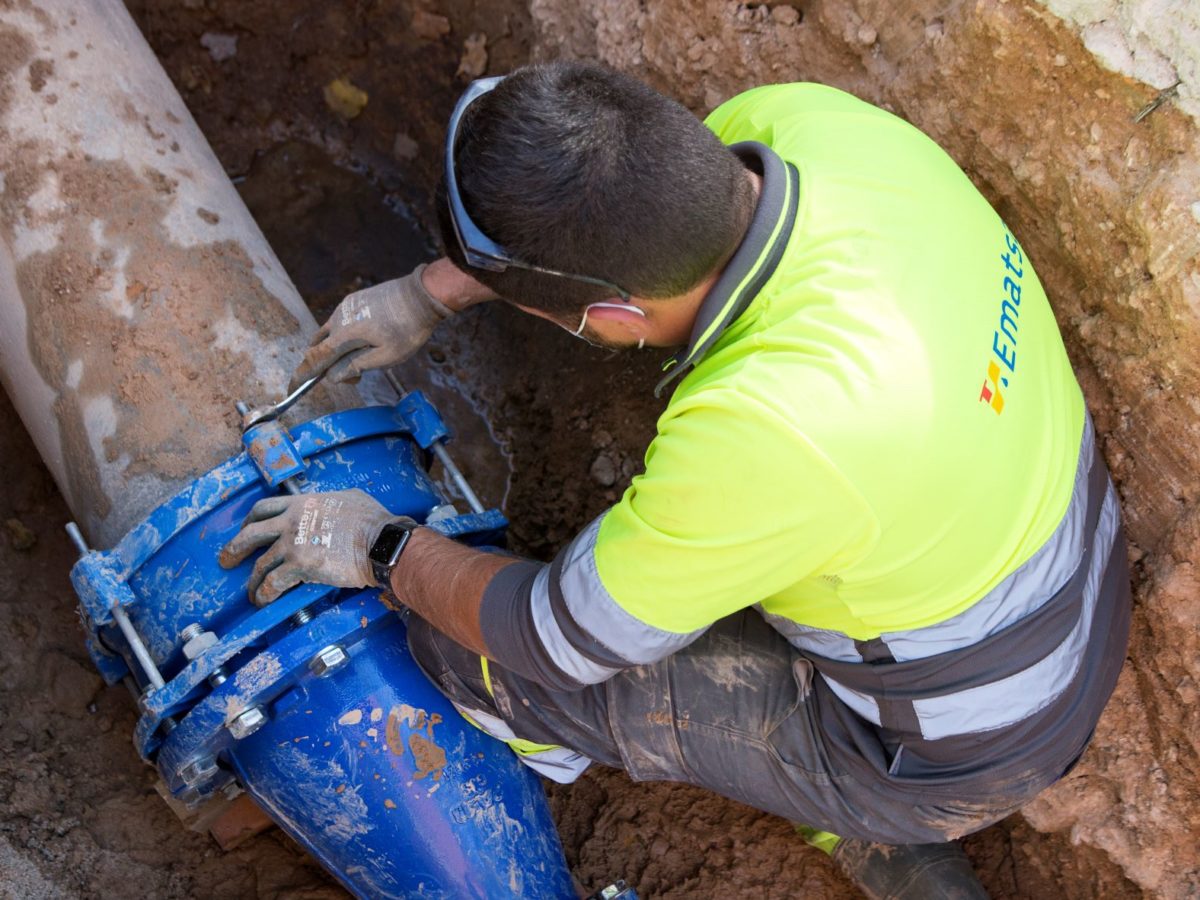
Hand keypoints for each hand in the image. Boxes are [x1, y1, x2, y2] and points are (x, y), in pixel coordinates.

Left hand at [218, 489, 411, 605]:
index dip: (249, 521)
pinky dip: (265, 594)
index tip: (245, 530)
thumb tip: (332, 505)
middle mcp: (291, 521)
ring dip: (252, 581)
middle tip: (226, 560)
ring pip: (260, 564)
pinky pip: (273, 583)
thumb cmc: (373, 521)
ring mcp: (293, 543)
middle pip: (250, 534)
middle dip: (234, 548)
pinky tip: (263, 601)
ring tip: (251, 593)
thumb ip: (331, 502)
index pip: (264, 508)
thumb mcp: (350, 498)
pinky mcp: (300, 566)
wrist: (381, 542)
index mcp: (302, 503)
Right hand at [289, 264, 450, 390]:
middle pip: (319, 348)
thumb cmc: (407, 329)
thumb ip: (357, 366)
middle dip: (328, 366)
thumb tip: (334, 376)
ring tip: (366, 357)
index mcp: (345, 335)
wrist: (420, 296)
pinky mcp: (353, 301)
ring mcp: (345, 307)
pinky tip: (368, 340)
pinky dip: (344, 337)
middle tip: (356, 376)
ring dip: (338, 351)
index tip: (293, 387)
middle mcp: (338, 319)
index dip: (302, 374)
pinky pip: (339, 322)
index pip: (315, 358)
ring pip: (329, 334)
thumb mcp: (386, 357)